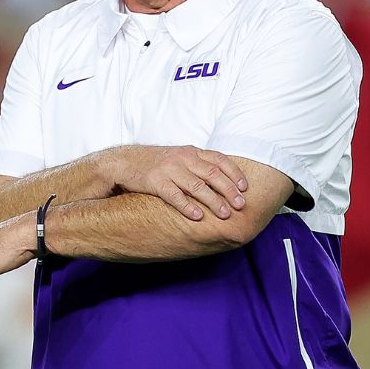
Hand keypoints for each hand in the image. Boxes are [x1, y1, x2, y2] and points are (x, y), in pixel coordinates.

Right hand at [116, 145, 247, 220]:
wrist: (125, 162)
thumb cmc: (155, 163)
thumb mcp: (179, 157)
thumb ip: (199, 164)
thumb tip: (223, 181)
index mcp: (191, 152)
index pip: (219, 160)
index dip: (234, 174)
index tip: (244, 188)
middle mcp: (183, 159)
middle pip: (213, 174)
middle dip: (229, 190)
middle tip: (240, 205)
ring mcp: (169, 169)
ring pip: (197, 186)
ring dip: (213, 201)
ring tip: (224, 214)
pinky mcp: (155, 181)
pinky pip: (175, 195)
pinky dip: (188, 206)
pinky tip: (197, 216)